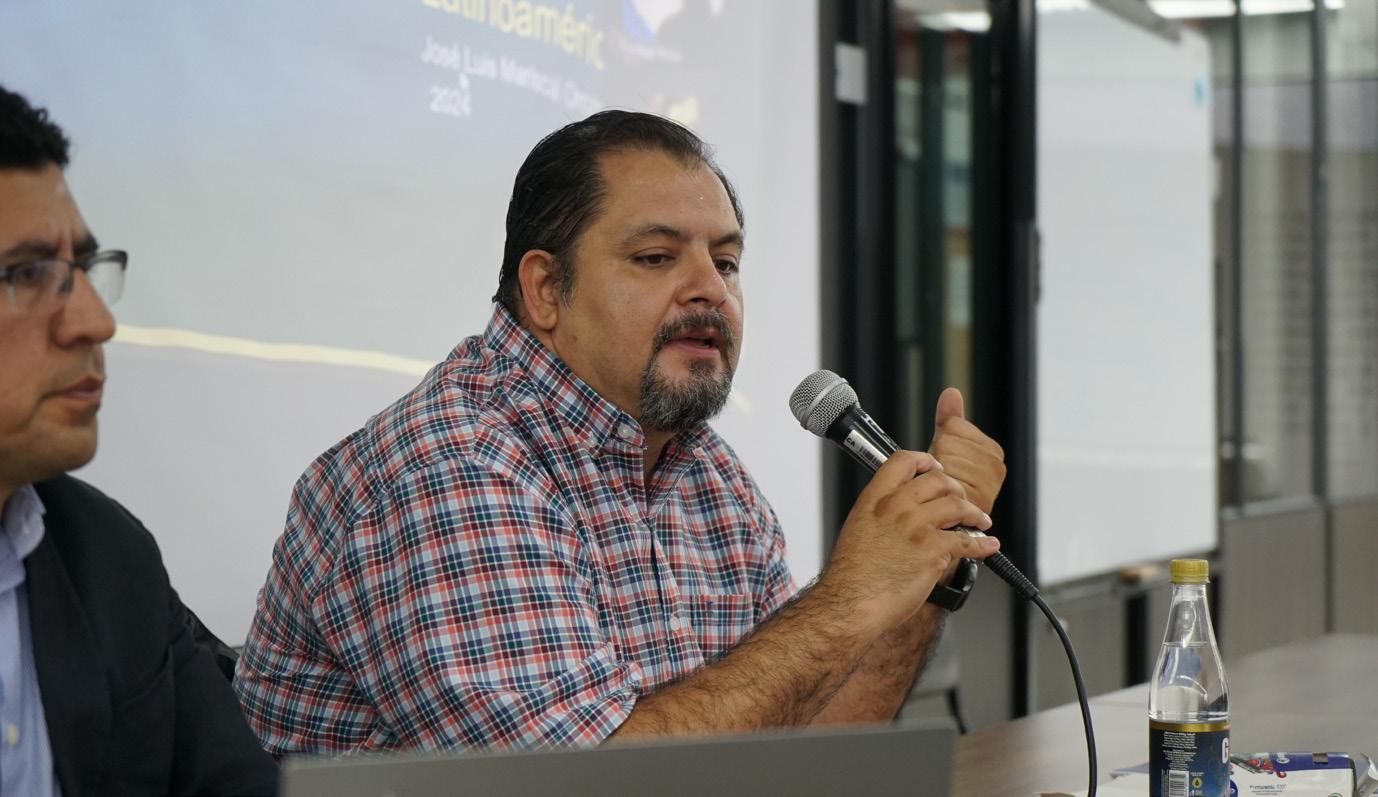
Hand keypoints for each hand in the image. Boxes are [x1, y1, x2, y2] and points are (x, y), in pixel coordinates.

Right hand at [821, 451, 1000, 639]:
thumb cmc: (851, 576)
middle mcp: (895, 507)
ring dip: (974, 514)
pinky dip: (983, 544)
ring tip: (980, 521)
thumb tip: (903, 512)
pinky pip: (968, 540)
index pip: (903, 461)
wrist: (850, 604)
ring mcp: (916, 526)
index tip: (935, 468)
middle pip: (937, 480)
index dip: (925, 461)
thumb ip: (880, 514)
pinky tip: (988, 545)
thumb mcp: (857, 529)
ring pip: (957, 505)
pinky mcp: (933, 550)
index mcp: (873, 500)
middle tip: (960, 499)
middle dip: (955, 489)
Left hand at [928, 388, 1006, 514]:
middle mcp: (995, 466)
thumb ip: (951, 419)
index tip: (949, 460)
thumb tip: (951, 393)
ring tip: (944, 488)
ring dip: (937, 474)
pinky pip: (944, 479)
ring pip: (944, 459)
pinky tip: (945, 498)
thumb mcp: (947, 448)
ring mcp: (987, 484)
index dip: (942, 443)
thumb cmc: (945, 487)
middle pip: (948, 441)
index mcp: (991, 450)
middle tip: (945, 477)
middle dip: (939, 458)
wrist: (941, 523)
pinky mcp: (976, 501)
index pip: (954, 427)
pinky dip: (938, 488)